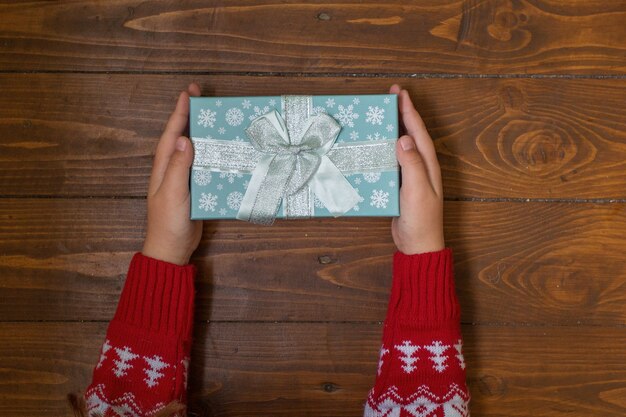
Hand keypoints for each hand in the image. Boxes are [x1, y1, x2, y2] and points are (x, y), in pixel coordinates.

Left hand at [142, 83, 202, 264]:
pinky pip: (206, 166)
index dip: (180, 112)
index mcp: (164, 166)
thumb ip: (178, 168)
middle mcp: (173, 168)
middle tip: (204, 97)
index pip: (172, 133)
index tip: (189, 93)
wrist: (172, 249)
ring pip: (196, 149)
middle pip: (184, 135)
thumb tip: (185, 139)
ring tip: (219, 117)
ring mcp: (185, 178)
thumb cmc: (168, 222)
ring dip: (205, 133)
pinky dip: (215, 155)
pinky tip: (227, 150)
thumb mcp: (172, 194)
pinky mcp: (196, 188)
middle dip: (191, 115)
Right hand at [390, 84, 444, 254]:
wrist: (417, 245)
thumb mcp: (417, 190)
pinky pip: (391, 162)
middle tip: (388, 96)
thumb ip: (412, 165)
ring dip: (391, 130)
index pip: (417, 131)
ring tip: (379, 115)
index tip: (399, 92)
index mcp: (428, 164)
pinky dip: (383, 150)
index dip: (408, 110)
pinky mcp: (399, 185)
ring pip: (400, 146)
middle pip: (410, 133)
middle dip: (401, 113)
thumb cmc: (421, 219)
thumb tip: (404, 138)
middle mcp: (420, 166)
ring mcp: (410, 176)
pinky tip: (372, 147)